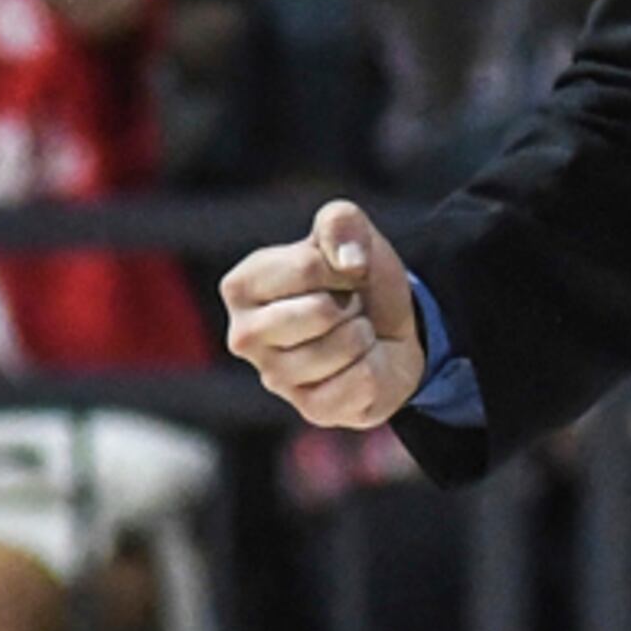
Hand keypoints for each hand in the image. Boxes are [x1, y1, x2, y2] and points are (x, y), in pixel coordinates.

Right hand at [223, 200, 429, 429]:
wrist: (389, 329)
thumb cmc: (353, 281)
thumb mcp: (350, 234)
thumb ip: (340, 222)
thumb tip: (348, 261)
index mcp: (241, 286)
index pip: (306, 267)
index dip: (341, 265)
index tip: (340, 273)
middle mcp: (245, 337)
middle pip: (319, 312)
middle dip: (350, 302)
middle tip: (345, 307)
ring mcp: (274, 378)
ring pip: (343, 347)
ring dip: (364, 333)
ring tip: (352, 332)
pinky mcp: (310, 409)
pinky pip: (362, 381)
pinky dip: (376, 365)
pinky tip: (360, 363)